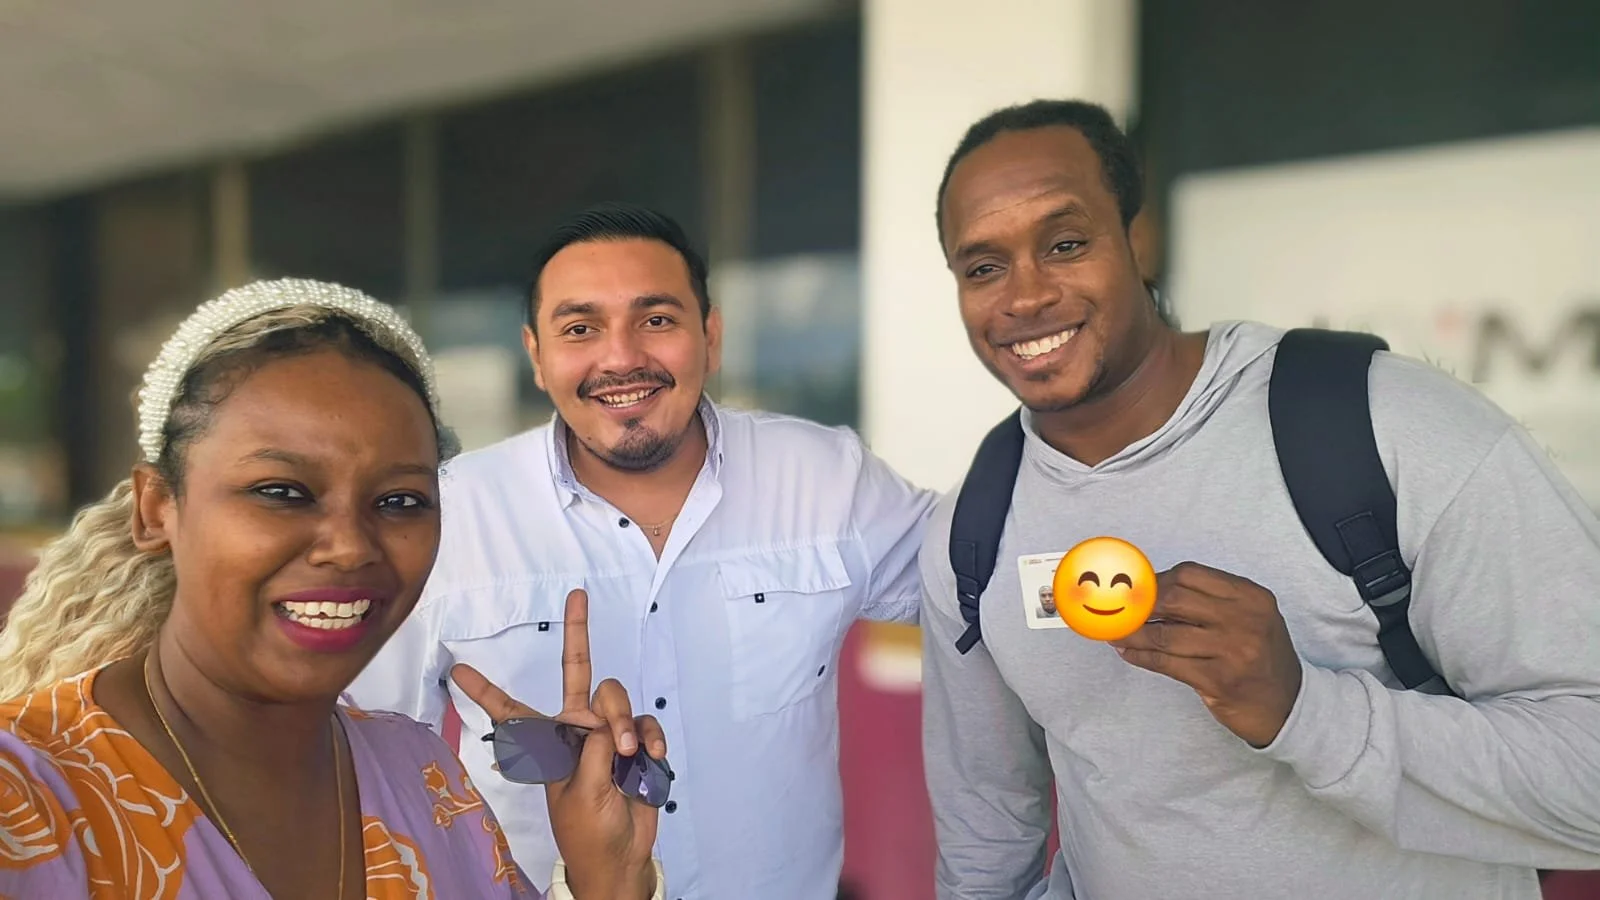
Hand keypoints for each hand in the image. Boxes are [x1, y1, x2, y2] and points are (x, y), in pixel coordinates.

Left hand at [452, 589, 665, 899]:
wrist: (623, 858)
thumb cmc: (589, 832)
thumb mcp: (580, 791)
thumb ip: (591, 748)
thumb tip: (608, 722)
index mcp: (550, 746)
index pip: (513, 713)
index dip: (487, 691)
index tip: (460, 670)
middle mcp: (577, 731)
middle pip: (577, 672)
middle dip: (578, 632)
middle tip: (577, 594)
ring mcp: (608, 735)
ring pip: (615, 697)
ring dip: (624, 721)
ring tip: (628, 754)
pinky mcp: (637, 745)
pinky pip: (644, 722)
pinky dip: (650, 737)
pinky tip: (650, 757)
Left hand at [1109, 562, 1302, 747]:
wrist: (1290, 705)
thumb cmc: (1261, 658)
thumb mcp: (1250, 619)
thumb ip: (1211, 602)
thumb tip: (1151, 591)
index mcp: (1251, 597)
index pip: (1190, 574)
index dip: (1156, 581)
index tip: (1137, 589)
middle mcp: (1244, 619)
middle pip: (1174, 599)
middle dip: (1140, 605)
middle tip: (1120, 611)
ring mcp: (1233, 650)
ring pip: (1165, 634)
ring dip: (1133, 634)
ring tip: (1116, 634)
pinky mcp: (1219, 680)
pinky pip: (1167, 663)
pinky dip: (1141, 657)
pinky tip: (1128, 653)